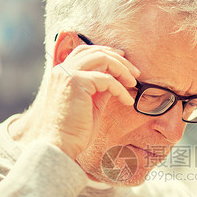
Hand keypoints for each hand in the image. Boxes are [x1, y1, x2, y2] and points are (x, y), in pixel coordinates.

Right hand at [12, 32, 139, 158]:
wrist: (60, 145)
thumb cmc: (75, 131)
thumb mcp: (91, 105)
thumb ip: (100, 89)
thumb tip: (116, 80)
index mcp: (63, 73)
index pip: (87, 52)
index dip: (108, 53)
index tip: (125, 61)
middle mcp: (63, 69)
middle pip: (96, 51)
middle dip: (119, 60)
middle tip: (136, 73)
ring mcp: (68, 74)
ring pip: (102, 59)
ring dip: (122, 69)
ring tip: (133, 83)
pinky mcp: (76, 82)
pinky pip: (106, 79)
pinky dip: (120, 89)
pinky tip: (127, 101)